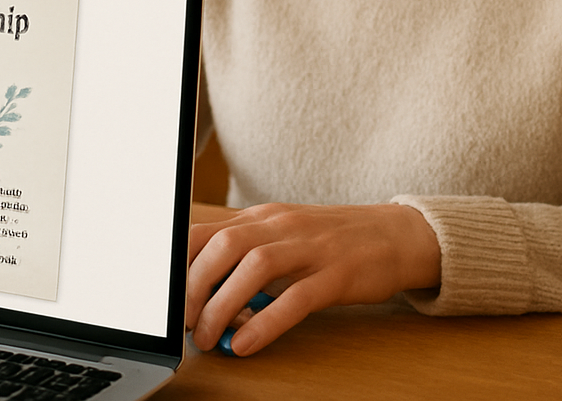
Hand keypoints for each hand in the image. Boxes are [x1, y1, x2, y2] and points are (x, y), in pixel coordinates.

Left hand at [187, 202, 439, 355]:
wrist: (395, 234)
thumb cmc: (332, 242)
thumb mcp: (284, 238)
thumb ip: (248, 258)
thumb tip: (208, 295)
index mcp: (264, 217)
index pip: (207, 229)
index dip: (180, 262)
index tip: (167, 295)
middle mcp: (281, 226)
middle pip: (223, 245)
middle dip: (195, 287)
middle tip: (186, 323)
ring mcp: (310, 248)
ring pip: (254, 267)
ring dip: (223, 306)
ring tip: (209, 339)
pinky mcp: (337, 275)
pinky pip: (295, 299)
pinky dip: (265, 323)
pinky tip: (246, 344)